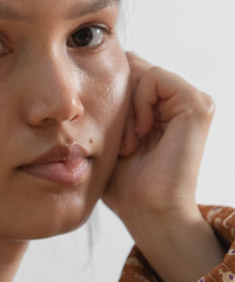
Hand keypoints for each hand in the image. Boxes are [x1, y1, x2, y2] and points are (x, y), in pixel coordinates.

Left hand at [103, 53, 223, 281]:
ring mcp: (192, 100)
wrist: (147, 212)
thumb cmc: (125, 186)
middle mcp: (180, 100)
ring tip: (130, 145)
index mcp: (164, 107)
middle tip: (122, 144)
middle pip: (132, 69)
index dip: (109, 98)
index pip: (127, 74)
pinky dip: (138, 106)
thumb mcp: (109, 139)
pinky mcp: (197, 103)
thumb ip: (107, 107)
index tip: (113, 141)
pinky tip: (141, 136)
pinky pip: (153, 78)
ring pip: (140, 73)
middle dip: (116, 103)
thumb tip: (85, 78)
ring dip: (125, 110)